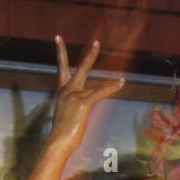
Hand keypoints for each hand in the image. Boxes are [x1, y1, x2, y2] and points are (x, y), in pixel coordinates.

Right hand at [48, 37, 126, 155]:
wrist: (57, 142)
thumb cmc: (61, 134)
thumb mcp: (66, 116)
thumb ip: (71, 107)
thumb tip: (76, 110)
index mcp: (62, 91)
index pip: (62, 68)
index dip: (61, 52)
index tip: (58, 38)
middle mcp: (67, 90)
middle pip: (80, 68)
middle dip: (90, 55)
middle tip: (97, 42)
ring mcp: (75, 95)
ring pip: (96, 84)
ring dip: (111, 83)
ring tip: (121, 79)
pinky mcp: (83, 103)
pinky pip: (100, 93)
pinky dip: (111, 88)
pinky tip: (120, 83)